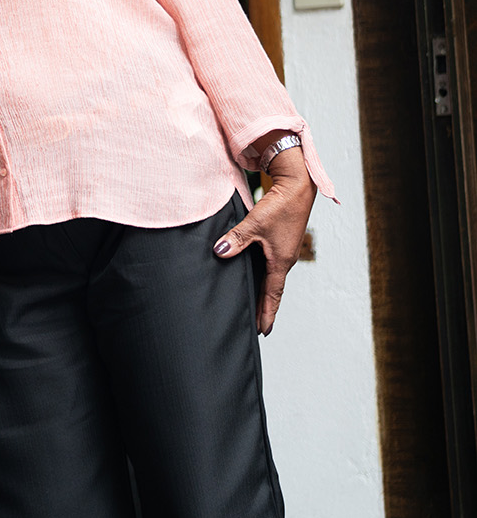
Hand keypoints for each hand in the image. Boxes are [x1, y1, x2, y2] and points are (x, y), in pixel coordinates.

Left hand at [211, 146, 316, 333]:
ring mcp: (284, 250)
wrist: (297, 186)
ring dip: (263, 291)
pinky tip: (254, 274)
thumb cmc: (279, 206)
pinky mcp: (281, 241)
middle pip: (273, 289)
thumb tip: (219, 252)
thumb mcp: (254, 223)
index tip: (263, 331)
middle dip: (264, 307)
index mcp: (281, 261)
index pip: (272, 294)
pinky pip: (271, 264)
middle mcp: (285, 259)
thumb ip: (236, 239)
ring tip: (254, 306)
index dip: (266, 313)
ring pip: (271, 276)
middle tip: (256, 326)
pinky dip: (263, 274)